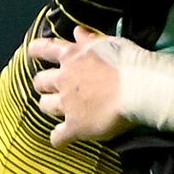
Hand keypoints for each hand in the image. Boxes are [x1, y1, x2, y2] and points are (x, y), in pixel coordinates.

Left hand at [29, 29, 128, 146]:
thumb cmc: (128, 62)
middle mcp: (64, 80)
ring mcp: (67, 104)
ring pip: (46, 107)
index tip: (33, 52)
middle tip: (51, 88)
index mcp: (72, 57)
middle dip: (43, 85)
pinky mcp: (75, 126)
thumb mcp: (108, 42)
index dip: (36, 50)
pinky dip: (59, 139)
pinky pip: (58, 137)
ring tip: (59, 112)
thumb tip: (76, 31)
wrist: (139, 88)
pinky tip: (61, 142)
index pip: (45, 49)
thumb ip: (89, 39)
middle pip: (41, 82)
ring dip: (50, 108)